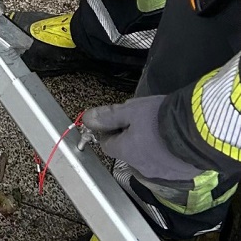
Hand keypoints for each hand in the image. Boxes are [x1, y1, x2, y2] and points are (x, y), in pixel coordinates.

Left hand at [84, 96, 202, 182]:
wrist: (198, 131)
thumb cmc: (160, 118)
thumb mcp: (130, 110)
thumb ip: (108, 116)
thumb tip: (88, 118)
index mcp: (126, 151)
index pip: (107, 145)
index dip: (108, 132)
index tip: (114, 121)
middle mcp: (140, 167)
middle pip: (127, 151)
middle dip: (130, 137)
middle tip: (140, 120)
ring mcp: (160, 173)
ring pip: (146, 157)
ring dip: (148, 145)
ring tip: (158, 128)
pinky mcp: (178, 174)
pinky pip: (165, 163)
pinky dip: (165, 153)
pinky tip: (171, 139)